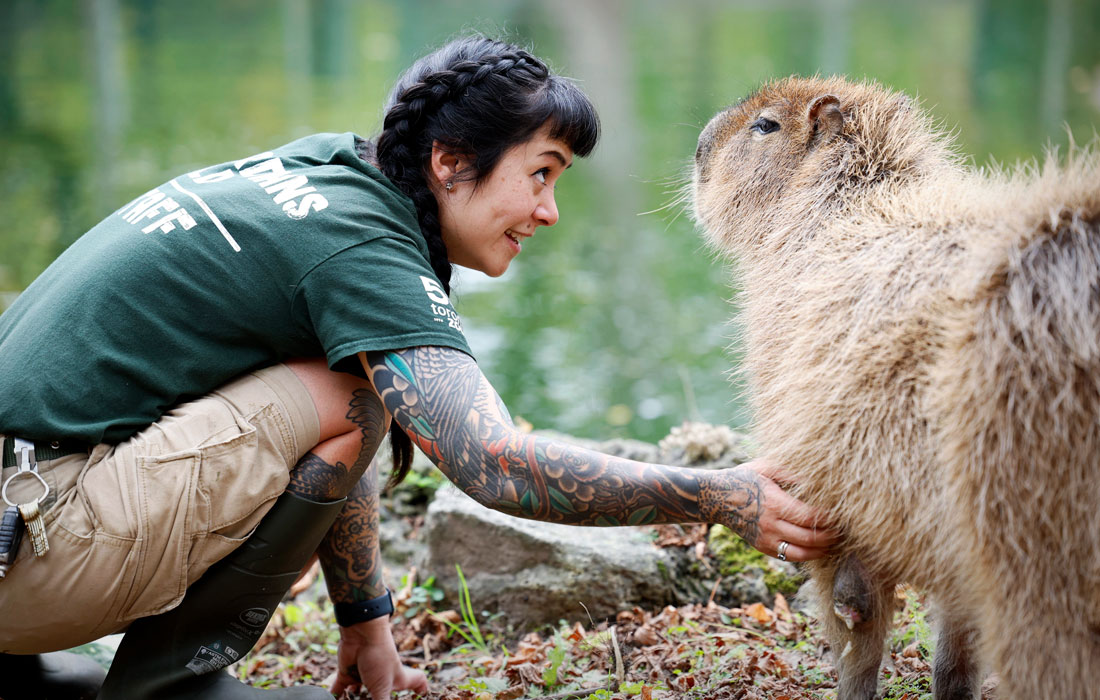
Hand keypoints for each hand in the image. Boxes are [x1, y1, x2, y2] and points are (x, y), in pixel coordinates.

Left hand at [331, 616, 427, 698]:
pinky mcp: (347, 673)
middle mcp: (383, 678)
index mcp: (398, 679)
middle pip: (385, 694)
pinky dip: (333, 696)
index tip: (421, 696)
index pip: (417, 683)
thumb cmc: (379, 658)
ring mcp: (366, 675)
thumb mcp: (383, 687)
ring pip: (360, 694)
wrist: (360, 634)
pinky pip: (338, 688)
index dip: (421, 691)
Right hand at [724, 459, 839, 561]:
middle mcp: (770, 525)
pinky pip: (790, 556)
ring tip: (835, 541)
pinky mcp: (763, 548)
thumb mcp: (767, 467)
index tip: (842, 514)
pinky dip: (808, 554)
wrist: (716, 498)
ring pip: (803, 553)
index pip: (810, 517)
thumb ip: (792, 472)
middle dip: (831, 536)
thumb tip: (819, 479)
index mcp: (774, 503)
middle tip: (845, 530)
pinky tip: (818, 547)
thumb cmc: (744, 478)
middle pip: (810, 538)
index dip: (830, 519)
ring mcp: (766, 539)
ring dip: (823, 549)